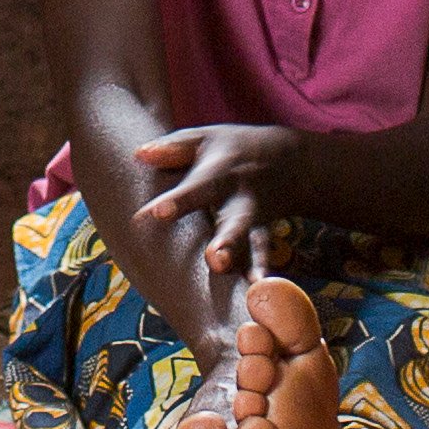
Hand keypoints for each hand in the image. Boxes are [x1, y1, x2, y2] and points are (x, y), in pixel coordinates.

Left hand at [132, 122, 308, 287]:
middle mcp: (239, 198)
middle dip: (226, 241)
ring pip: (251, 241)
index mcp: (219, 173)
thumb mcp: (204, 139)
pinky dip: (261, 271)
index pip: (196, 188)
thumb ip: (174, 148)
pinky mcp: (264, 234)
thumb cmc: (231, 149)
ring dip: (244, 260)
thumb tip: (138, 155)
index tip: (155, 214)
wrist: (291, 160)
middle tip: (213, 260)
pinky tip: (257, 289)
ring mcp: (255, 219)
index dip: (177, 202)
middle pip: (233, 220)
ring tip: (244, 282)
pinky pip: (263, 254)